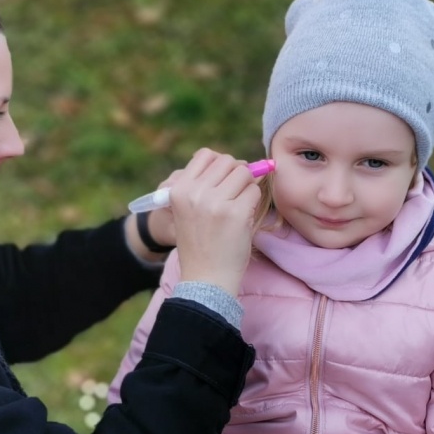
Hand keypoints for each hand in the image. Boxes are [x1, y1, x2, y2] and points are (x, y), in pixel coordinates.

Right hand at [166, 150, 260, 297]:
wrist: (206, 279)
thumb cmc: (201, 245)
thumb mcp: (189, 211)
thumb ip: (206, 185)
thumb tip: (245, 163)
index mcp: (179, 190)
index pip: (205, 155)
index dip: (220, 164)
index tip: (224, 180)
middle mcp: (195, 193)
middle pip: (227, 161)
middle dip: (237, 174)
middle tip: (235, 195)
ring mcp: (215, 203)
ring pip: (244, 173)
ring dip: (247, 187)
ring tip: (239, 208)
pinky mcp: (235, 214)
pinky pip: (254, 192)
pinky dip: (253, 202)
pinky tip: (243, 219)